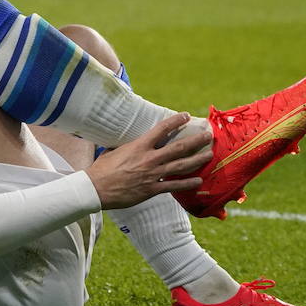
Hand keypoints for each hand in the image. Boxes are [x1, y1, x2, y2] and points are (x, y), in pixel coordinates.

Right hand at [85, 114, 212, 209]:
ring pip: (181, 166)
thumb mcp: (113, 150)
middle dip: (195, 141)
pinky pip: (174, 186)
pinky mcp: (152, 190)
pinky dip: (188, 183)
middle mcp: (149, 159)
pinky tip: (198, 180)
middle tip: (208, 136)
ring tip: (209, 154)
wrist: (96, 189)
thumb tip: (131, 141)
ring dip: (197, 159)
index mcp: (139, 146)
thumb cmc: (101, 169)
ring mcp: (152, 175)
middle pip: (178, 148)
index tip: (186, 116)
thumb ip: (127, 146)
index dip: (176, 121)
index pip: (162, 129)